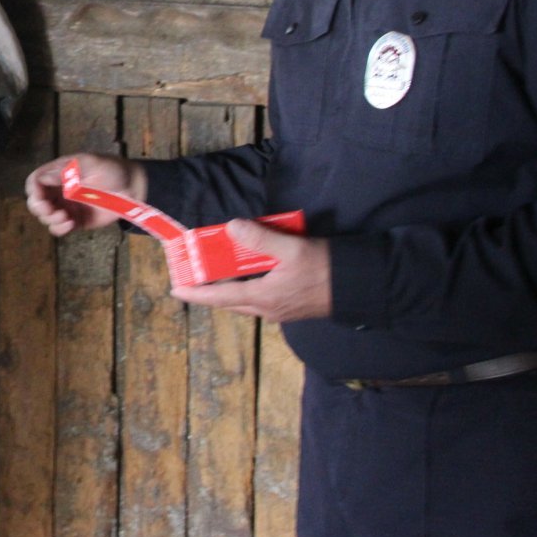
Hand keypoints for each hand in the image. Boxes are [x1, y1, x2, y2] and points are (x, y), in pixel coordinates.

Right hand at [24, 153, 144, 236]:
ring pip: (45, 217)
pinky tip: (71, 224)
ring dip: (50, 219)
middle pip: (35, 201)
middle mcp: (59, 190)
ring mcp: (67, 206)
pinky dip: (60, 228)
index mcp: (59, 173)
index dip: (33, 190)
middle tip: (51, 211)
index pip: (35, 181)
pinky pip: (59, 228)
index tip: (41, 197)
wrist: (132, 189)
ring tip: (66, 218)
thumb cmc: (113, 170)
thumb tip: (44, 178)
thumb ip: (68, 169)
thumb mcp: (91, 163)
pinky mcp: (76, 221)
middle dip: (39, 208)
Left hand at [171, 218, 331, 321]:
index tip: (175, 290)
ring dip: (228, 290)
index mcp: (263, 297)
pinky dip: (247, 288)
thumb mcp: (292, 250)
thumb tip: (232, 226)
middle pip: (229, 301)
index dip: (196, 293)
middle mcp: (268, 308)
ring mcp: (281, 310)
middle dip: (209, 292)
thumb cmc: (326, 269)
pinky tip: (249, 276)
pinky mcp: (292, 306)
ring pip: (245, 301)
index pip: (220, 297)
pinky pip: (260, 299)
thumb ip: (261, 239)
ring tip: (215, 276)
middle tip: (191, 281)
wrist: (360, 287)